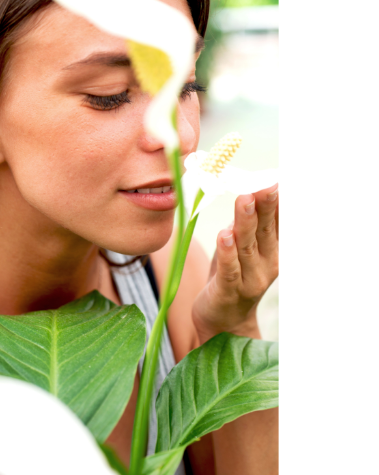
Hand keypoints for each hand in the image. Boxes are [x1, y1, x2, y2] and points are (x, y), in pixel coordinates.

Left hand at [191, 184, 277, 343]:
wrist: (223, 322)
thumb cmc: (233, 275)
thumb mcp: (243, 248)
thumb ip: (248, 224)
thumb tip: (252, 190)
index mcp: (273, 252)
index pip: (276, 224)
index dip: (277, 203)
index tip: (278, 179)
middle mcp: (266, 265)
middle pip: (264, 232)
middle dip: (265, 206)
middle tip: (265, 184)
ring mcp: (249, 280)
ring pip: (247, 247)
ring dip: (245, 222)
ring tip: (244, 199)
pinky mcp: (229, 291)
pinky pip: (229, 269)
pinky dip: (227, 252)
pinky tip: (224, 235)